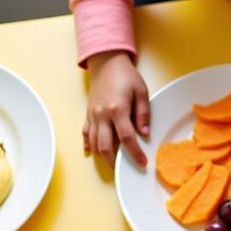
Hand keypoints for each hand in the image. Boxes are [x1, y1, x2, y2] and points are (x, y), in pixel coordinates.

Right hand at [84, 50, 149, 167]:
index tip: (143, 163)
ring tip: (114, 163)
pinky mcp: (88, 114)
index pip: (127, 138)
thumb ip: (143, 113)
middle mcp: (102, 115)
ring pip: (94, 143)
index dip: (135, 153)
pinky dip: (89, 144)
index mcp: (117, 109)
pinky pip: (85, 133)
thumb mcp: (141, 91)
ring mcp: (93, 115)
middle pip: (105, 146)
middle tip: (126, 168)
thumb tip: (145, 133)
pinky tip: (93, 152)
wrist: (106, 62)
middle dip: (115, 161)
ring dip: (103, 156)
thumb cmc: (125, 75)